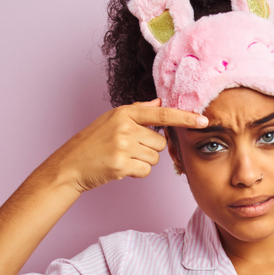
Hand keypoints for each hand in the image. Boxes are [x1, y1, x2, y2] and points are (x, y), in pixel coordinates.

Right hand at [48, 99, 207, 193]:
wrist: (70, 165)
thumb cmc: (93, 143)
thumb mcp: (112, 120)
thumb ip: (138, 111)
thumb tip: (159, 102)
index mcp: (124, 113)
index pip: (162, 113)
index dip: (185, 117)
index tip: (203, 120)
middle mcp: (125, 127)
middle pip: (161, 142)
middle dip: (150, 149)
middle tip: (129, 150)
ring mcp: (122, 146)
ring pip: (155, 158)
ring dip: (143, 161)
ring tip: (123, 158)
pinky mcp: (121, 165)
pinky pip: (146, 171)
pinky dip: (137, 173)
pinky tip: (121, 168)